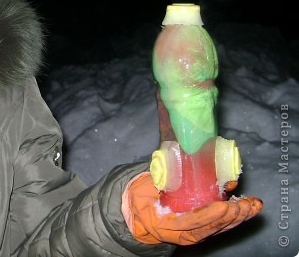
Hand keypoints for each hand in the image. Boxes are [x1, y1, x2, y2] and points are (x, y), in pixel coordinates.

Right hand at [121, 173, 262, 244]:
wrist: (137, 217)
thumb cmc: (139, 201)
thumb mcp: (141, 190)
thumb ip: (157, 177)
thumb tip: (172, 157)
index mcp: (167, 225)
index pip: (192, 222)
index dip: (210, 215)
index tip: (224, 205)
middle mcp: (183, 233)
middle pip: (212, 227)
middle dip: (231, 215)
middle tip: (245, 204)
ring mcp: (194, 233)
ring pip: (220, 227)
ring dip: (238, 216)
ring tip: (253, 205)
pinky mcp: (201, 228)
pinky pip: (220, 225)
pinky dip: (234, 216)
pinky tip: (247, 206)